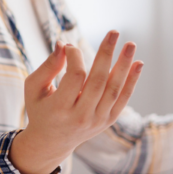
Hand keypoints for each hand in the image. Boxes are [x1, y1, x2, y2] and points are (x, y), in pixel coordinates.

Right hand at [8, 31, 143, 173]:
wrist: (51, 142)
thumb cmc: (41, 108)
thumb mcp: (34, 88)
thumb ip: (48, 66)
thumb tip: (63, 43)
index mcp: (60, 109)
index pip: (75, 76)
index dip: (75, 56)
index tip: (70, 46)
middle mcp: (81, 117)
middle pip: (98, 81)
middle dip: (106, 54)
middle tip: (114, 32)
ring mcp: (97, 120)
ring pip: (114, 90)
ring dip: (124, 65)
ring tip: (130, 44)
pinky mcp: (108, 121)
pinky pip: (123, 99)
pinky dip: (132, 81)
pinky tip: (138, 63)